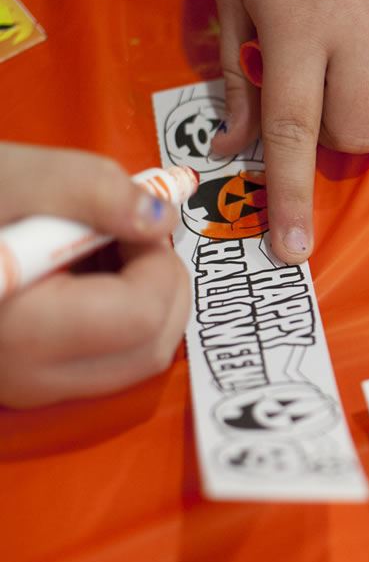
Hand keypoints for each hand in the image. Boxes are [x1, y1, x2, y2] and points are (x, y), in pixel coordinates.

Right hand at [0, 145, 189, 407]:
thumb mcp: (11, 175)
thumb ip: (91, 189)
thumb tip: (160, 220)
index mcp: (19, 329)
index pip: (142, 317)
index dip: (157, 260)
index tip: (133, 219)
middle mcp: (24, 376)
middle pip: (151, 348)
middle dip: (162, 284)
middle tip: (130, 233)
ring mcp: (24, 387)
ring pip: (136, 359)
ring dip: (144, 299)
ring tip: (99, 247)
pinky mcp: (25, 381)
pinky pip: (104, 361)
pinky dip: (117, 316)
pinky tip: (80, 271)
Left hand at [207, 0, 368, 262]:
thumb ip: (234, 73)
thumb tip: (231, 146)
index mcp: (299, 29)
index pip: (293, 133)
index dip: (291, 198)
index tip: (294, 250)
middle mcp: (362, 31)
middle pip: (363, 132)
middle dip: (334, 135)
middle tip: (312, 97)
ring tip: (352, 71)